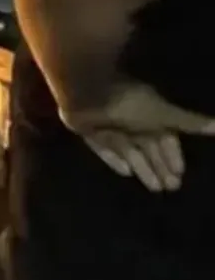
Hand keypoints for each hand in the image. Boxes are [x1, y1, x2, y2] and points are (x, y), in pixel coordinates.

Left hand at [61, 81, 214, 191]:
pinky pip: (103, 148)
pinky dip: (114, 159)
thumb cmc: (131, 103)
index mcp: (151, 114)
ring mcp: (109, 125)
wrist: (89, 91)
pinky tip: (126, 172)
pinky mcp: (88, 130)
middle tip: (172, 187)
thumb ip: (190, 123)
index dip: (173, 156)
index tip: (180, 173)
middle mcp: (131, 120)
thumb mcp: (165, 115)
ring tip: (155, 188)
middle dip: (161, 167)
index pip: (166, 139)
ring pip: (129, 151)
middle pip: (149, 148)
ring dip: (143, 168)